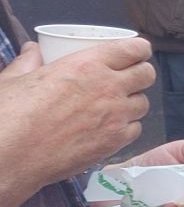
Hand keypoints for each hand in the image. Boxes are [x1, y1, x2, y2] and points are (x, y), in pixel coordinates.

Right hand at [0, 39, 153, 205]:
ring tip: (115, 106)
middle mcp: (109, 88)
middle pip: (147, 74)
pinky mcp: (114, 142)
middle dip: (140, 74)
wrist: (10, 157)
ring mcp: (115, 116)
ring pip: (144, 103)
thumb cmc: (9, 115)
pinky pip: (136, 130)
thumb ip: (28, 62)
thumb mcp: (14, 79)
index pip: (134, 49)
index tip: (135, 53)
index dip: (138, 50)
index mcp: (88, 65)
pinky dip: (127, 127)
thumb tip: (33, 50)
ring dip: (132, 102)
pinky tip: (110, 128)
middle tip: (127, 79)